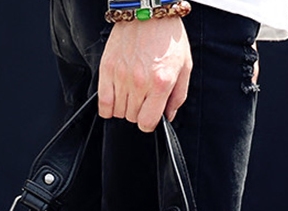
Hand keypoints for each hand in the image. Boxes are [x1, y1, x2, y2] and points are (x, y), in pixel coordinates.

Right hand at [98, 18, 192, 132]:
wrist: (148, 11)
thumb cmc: (168, 37)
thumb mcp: (184, 66)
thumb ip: (178, 96)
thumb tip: (168, 117)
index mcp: (161, 83)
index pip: (147, 122)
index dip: (149, 123)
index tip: (150, 116)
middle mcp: (140, 82)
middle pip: (132, 118)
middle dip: (138, 112)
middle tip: (142, 99)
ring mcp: (121, 76)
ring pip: (118, 112)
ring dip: (124, 108)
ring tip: (130, 95)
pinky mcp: (107, 69)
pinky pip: (103, 103)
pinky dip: (108, 107)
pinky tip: (115, 99)